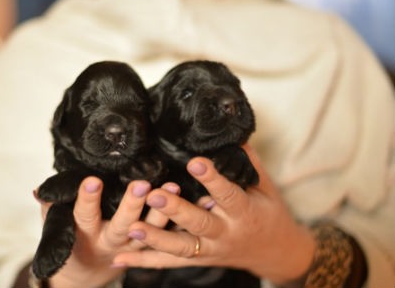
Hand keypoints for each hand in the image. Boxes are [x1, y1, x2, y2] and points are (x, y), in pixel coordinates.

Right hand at [35, 177, 179, 287]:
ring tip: (173, 186)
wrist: (88, 271)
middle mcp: (111, 241)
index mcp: (85, 233)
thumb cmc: (72, 240)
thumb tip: (40, 189)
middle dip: (131, 205)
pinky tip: (196, 201)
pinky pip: (167, 236)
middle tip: (141, 184)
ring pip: (150, 231)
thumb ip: (52, 208)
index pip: (84, 215)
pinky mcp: (149, 246)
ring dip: (162, 211)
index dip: (88, 199)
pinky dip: (179, 221)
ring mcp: (132, 245)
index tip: (93, 180)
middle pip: (122, 224)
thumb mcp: (57, 227)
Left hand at [113, 145, 315, 285]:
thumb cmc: (269, 214)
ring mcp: (211, 250)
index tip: (195, 162)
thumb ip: (247, 162)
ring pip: (182, 247)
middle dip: (176, 210)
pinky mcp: (199, 259)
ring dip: (156, 238)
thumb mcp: (265, 187)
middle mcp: (226, 233)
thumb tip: (231, 135)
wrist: (275, 252)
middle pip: (200, 223)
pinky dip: (145, 261)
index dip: (212, 179)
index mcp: (245, 212)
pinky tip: (121, 259)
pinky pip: (169, 263)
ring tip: (132, 226)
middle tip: (154, 195)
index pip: (228, 194)